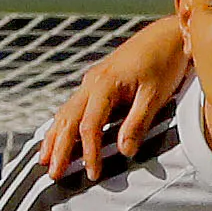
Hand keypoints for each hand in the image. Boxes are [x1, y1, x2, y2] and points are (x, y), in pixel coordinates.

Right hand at [40, 16, 188, 179]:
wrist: (167, 34)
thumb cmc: (165, 63)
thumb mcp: (156, 94)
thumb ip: (138, 122)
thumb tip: (124, 152)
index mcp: (104, 85)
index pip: (90, 126)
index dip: (89, 153)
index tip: (92, 175)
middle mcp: (92, 82)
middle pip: (69, 120)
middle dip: (59, 149)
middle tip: (53, 175)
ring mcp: (92, 81)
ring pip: (66, 112)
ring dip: (54, 136)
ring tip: (44, 160)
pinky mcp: (97, 81)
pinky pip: (73, 106)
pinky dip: (62, 124)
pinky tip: (58, 135)